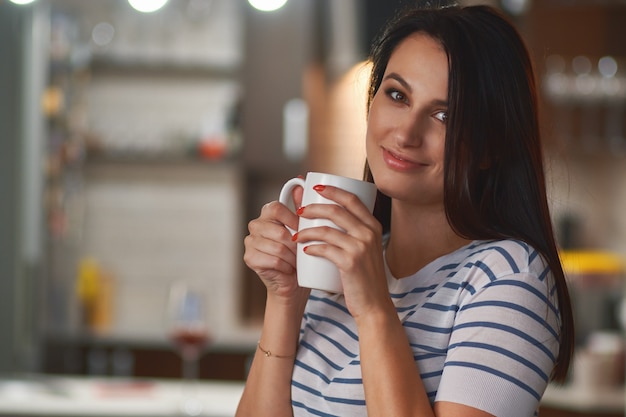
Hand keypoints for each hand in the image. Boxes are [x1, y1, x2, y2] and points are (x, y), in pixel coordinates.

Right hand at [243, 187, 308, 299]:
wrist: (293, 282)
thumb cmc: (301, 254)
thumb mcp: (304, 229)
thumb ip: (302, 206)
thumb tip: (302, 179)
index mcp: (267, 213)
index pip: (276, 208)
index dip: (293, 220)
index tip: (304, 232)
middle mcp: (255, 225)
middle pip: (279, 230)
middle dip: (295, 244)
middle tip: (303, 251)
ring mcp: (250, 241)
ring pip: (277, 247)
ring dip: (292, 257)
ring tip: (298, 261)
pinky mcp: (249, 258)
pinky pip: (273, 260)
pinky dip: (286, 266)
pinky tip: (289, 269)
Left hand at [293, 185, 389, 318]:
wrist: (374, 304)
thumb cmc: (365, 277)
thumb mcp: (366, 250)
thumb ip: (354, 234)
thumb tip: (330, 219)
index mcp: (373, 226)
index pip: (352, 199)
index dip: (333, 191)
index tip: (316, 188)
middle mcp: (369, 233)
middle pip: (336, 210)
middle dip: (313, 207)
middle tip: (299, 212)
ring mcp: (360, 247)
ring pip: (326, 229)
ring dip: (307, 230)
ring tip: (296, 235)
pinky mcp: (350, 262)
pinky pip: (325, 248)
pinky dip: (312, 248)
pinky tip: (304, 250)